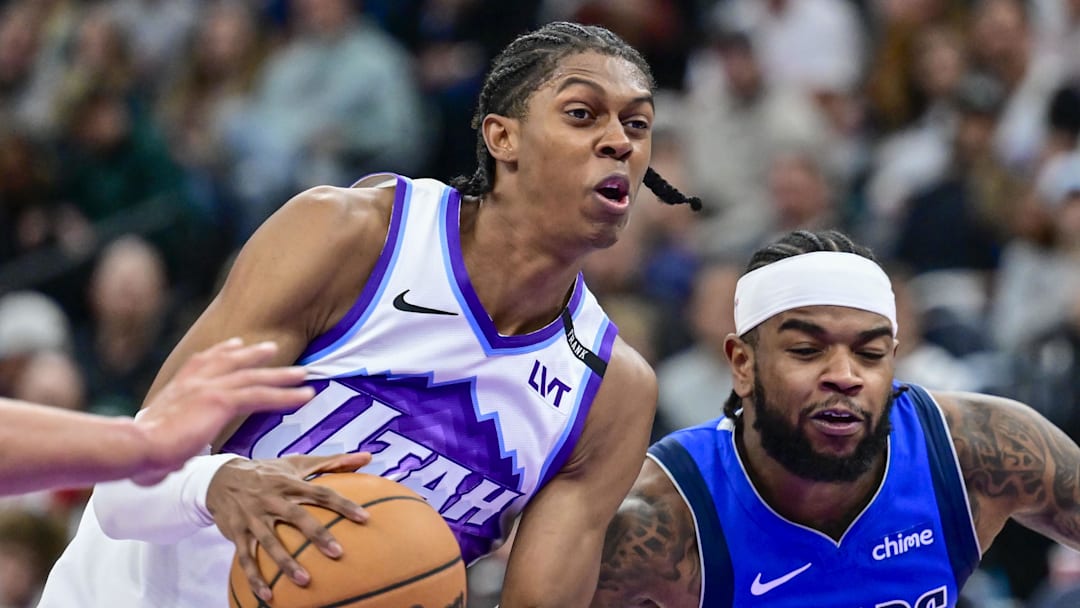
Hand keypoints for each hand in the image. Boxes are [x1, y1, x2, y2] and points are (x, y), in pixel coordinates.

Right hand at [131, 338, 314, 484]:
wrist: (136, 446)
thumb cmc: (140, 452)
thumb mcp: (158, 438)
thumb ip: (171, 441)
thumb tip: (169, 463)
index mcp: (178, 386)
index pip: (204, 361)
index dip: (222, 352)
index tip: (236, 344)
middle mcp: (194, 381)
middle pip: (233, 362)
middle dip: (255, 355)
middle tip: (273, 349)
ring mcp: (209, 387)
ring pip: (254, 378)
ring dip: (282, 376)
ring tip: (303, 374)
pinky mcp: (221, 401)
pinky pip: (262, 396)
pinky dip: (286, 395)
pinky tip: (305, 396)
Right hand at [206, 452, 373, 601]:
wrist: (220, 478)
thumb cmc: (268, 472)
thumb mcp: (297, 464)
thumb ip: (334, 462)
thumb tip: (369, 457)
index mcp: (289, 482)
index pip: (320, 492)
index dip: (343, 504)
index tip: (365, 518)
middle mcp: (271, 499)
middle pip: (297, 517)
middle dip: (317, 535)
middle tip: (338, 553)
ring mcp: (252, 517)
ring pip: (270, 541)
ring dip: (286, 562)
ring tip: (305, 581)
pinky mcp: (236, 532)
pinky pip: (245, 557)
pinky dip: (255, 577)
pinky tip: (268, 596)